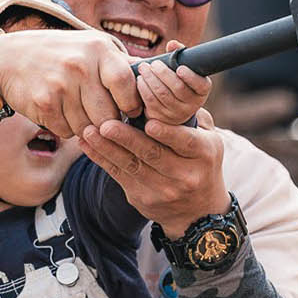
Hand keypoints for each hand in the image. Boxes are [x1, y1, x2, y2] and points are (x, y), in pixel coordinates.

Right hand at [0, 30, 141, 140]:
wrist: (7, 59)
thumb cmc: (59, 55)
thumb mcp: (90, 47)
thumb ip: (121, 63)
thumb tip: (160, 77)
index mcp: (98, 48)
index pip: (127, 84)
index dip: (131, 104)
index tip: (129, 110)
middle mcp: (80, 65)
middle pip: (110, 114)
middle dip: (109, 122)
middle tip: (102, 116)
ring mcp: (61, 84)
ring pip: (90, 127)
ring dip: (86, 126)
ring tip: (77, 109)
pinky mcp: (44, 103)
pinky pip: (68, 131)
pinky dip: (66, 127)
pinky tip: (59, 111)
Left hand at [79, 108, 229, 237]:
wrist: (198, 212)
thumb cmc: (201, 163)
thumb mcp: (210, 140)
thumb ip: (193, 116)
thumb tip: (171, 86)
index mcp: (204, 154)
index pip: (185, 142)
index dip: (167, 134)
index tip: (149, 123)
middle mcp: (185, 175)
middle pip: (153, 154)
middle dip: (127, 139)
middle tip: (106, 124)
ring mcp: (163, 190)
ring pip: (131, 165)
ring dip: (107, 148)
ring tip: (89, 131)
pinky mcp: (142, 199)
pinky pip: (118, 175)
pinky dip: (101, 158)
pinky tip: (87, 144)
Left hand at [134, 41, 211, 126]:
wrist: (170, 105)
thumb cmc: (177, 80)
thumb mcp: (182, 69)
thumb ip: (178, 55)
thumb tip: (172, 44)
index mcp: (201, 91)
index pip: (201, 85)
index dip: (190, 77)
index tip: (180, 68)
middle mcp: (192, 105)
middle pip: (178, 88)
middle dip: (163, 73)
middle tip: (154, 64)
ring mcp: (177, 113)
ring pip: (162, 94)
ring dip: (150, 79)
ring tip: (144, 68)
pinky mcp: (162, 117)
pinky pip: (151, 102)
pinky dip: (144, 88)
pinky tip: (140, 80)